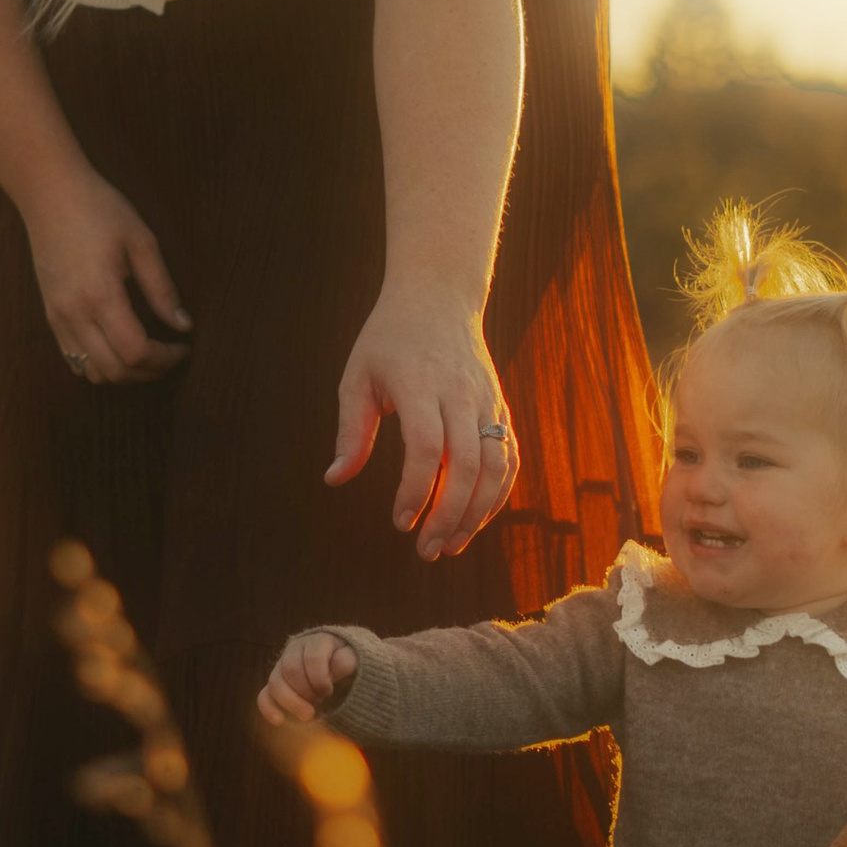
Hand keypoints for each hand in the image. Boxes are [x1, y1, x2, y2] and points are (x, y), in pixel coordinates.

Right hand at [17, 159, 191, 388]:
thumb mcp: (141, 241)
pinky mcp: (50, 315)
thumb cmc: (99, 209)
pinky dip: (99, 365)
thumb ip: (162, 288)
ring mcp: (57, 317)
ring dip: (124, 373)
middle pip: (115, 371)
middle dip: (149, 372)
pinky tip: (119, 347)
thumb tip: (184, 325)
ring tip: (148, 354)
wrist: (49, 192)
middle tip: (171, 355)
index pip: (136, 351)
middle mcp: (73, 314)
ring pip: (91, 372)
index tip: (184, 347)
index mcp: (100, 295)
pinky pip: (73, 358)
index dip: (165, 359)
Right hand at [259, 631, 357, 726]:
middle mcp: (295, 650)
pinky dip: (269, 709)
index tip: (329, 690)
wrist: (344, 669)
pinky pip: (264, 696)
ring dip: (291, 702)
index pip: (312, 658)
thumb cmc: (351, 663)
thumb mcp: (355, 659)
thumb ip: (346, 661)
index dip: (320, 678)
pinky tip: (279, 721)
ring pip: (275, 683)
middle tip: (321, 702)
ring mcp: (282, 667)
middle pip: (290, 669)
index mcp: (317, 640)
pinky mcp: (276, 685)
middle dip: (306, 691)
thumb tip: (332, 670)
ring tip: (310, 714)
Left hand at [326, 286, 516, 559]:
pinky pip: (510, 458)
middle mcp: (460, 394)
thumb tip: (335, 479)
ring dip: (478, 512)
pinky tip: (476, 519)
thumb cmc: (389, 339)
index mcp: (419, 384)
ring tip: (450, 544)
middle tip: (426, 550)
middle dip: (450, 515)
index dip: (416, 490)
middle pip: (468, 464)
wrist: (438, 296)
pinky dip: (499, 494)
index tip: (400, 522)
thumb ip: (351, 431)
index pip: (427, 447)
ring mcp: (486, 401)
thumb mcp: (358, 376)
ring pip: (497, 466)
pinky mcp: (500, 408)